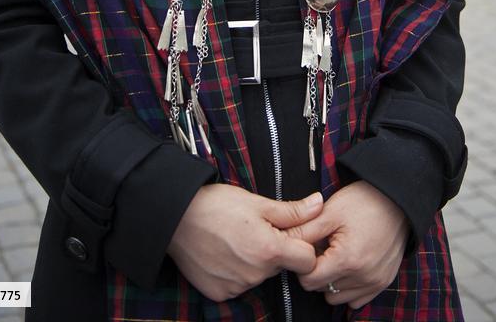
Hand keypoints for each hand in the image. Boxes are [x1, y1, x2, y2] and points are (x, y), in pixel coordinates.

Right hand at [167, 185, 321, 302]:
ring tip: (235, 238)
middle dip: (276, 250)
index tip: (291, 233)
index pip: (308, 260)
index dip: (303, 245)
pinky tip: (223, 252)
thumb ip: (292, 210)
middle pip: (281, 266)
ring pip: (260, 275)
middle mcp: (256, 275)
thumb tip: (319, 204)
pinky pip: (239, 284)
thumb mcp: (257, 202)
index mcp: (269, 250)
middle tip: (255, 229)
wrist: (176, 217)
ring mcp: (237, 287)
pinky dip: (236, 271)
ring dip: (255, 260)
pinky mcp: (220, 294)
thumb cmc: (217, 204)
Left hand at [288, 182, 407, 308]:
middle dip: (318, 270)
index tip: (310, 246)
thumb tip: (281, 244)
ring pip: (338, 297)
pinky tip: (349, 263)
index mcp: (348, 260)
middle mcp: (363, 277)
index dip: (303, 263)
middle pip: (322, 289)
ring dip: (333, 280)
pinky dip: (348, 286)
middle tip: (324, 246)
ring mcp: (375, 283)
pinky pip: (356, 299)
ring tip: (338, 253)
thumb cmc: (363, 201)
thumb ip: (304, 232)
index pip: (309, 281)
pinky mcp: (383, 283)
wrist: (397, 199)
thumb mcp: (330, 211)